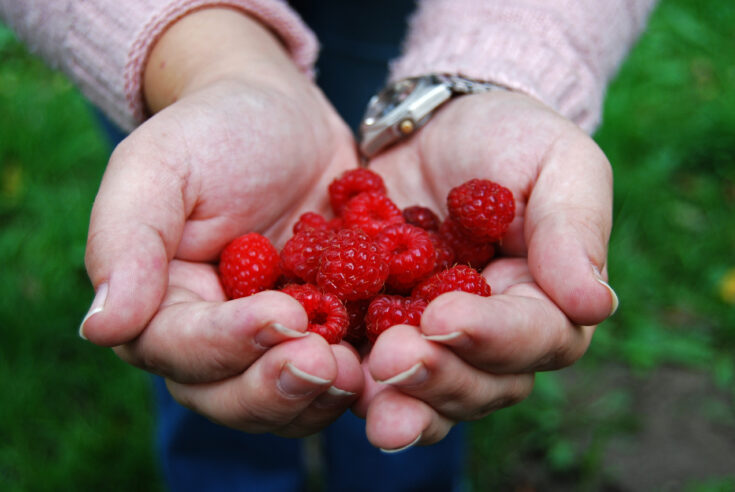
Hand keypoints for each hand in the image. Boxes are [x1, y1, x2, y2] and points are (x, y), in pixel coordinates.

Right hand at [79, 8, 362, 435]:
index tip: (279, 315)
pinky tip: (395, 359)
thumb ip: (125, 243)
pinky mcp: (330, 333)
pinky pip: (343, 370)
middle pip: (233, 394)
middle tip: (324, 362)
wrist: (284, 119)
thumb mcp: (158, 168)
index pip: (181, 348)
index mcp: (164, 307)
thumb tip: (101, 328)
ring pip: (289, 399)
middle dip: (278, 386)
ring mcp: (275, 343)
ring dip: (322, 394)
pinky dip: (367, 375)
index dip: (227, 343)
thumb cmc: (213, 132)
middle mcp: (216, 339)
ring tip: (359, 370)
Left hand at [354, 90, 617, 449]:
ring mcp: (438, 341)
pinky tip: (331, 377)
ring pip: (431, 394)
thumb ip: (575, 228)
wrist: (436, 127)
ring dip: (401, 400)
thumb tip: (595, 304)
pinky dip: (356, 384)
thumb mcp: (557, 162)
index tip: (445, 316)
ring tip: (366, 391)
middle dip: (440, 378)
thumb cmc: (509, 138)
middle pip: (482, 383)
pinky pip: (376, 371)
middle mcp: (496, 337)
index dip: (493, 336)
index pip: (535, 337)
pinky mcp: (385, 331)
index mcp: (547, 301)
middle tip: (393, 359)